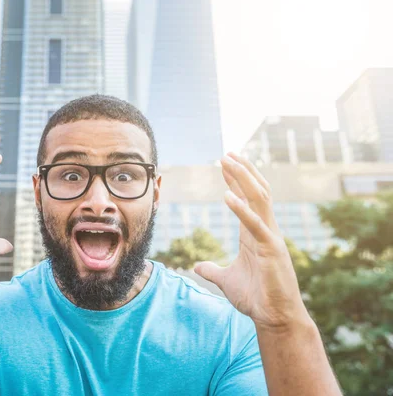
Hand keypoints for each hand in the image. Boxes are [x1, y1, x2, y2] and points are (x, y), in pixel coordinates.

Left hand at [194, 153, 310, 330]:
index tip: (225, 165)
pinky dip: (242, 209)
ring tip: (228, 162)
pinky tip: (227, 195)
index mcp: (255, 234)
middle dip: (241, 172)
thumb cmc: (255, 298)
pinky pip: (255, 224)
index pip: (247, 199)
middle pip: (256, 192)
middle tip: (226, 154)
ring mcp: (270, 238)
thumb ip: (212, 270)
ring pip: (259, 200)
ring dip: (243, 179)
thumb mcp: (226, 280)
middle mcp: (265, 230)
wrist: (273, 318)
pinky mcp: (271, 250)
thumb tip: (197, 266)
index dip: (236, 181)